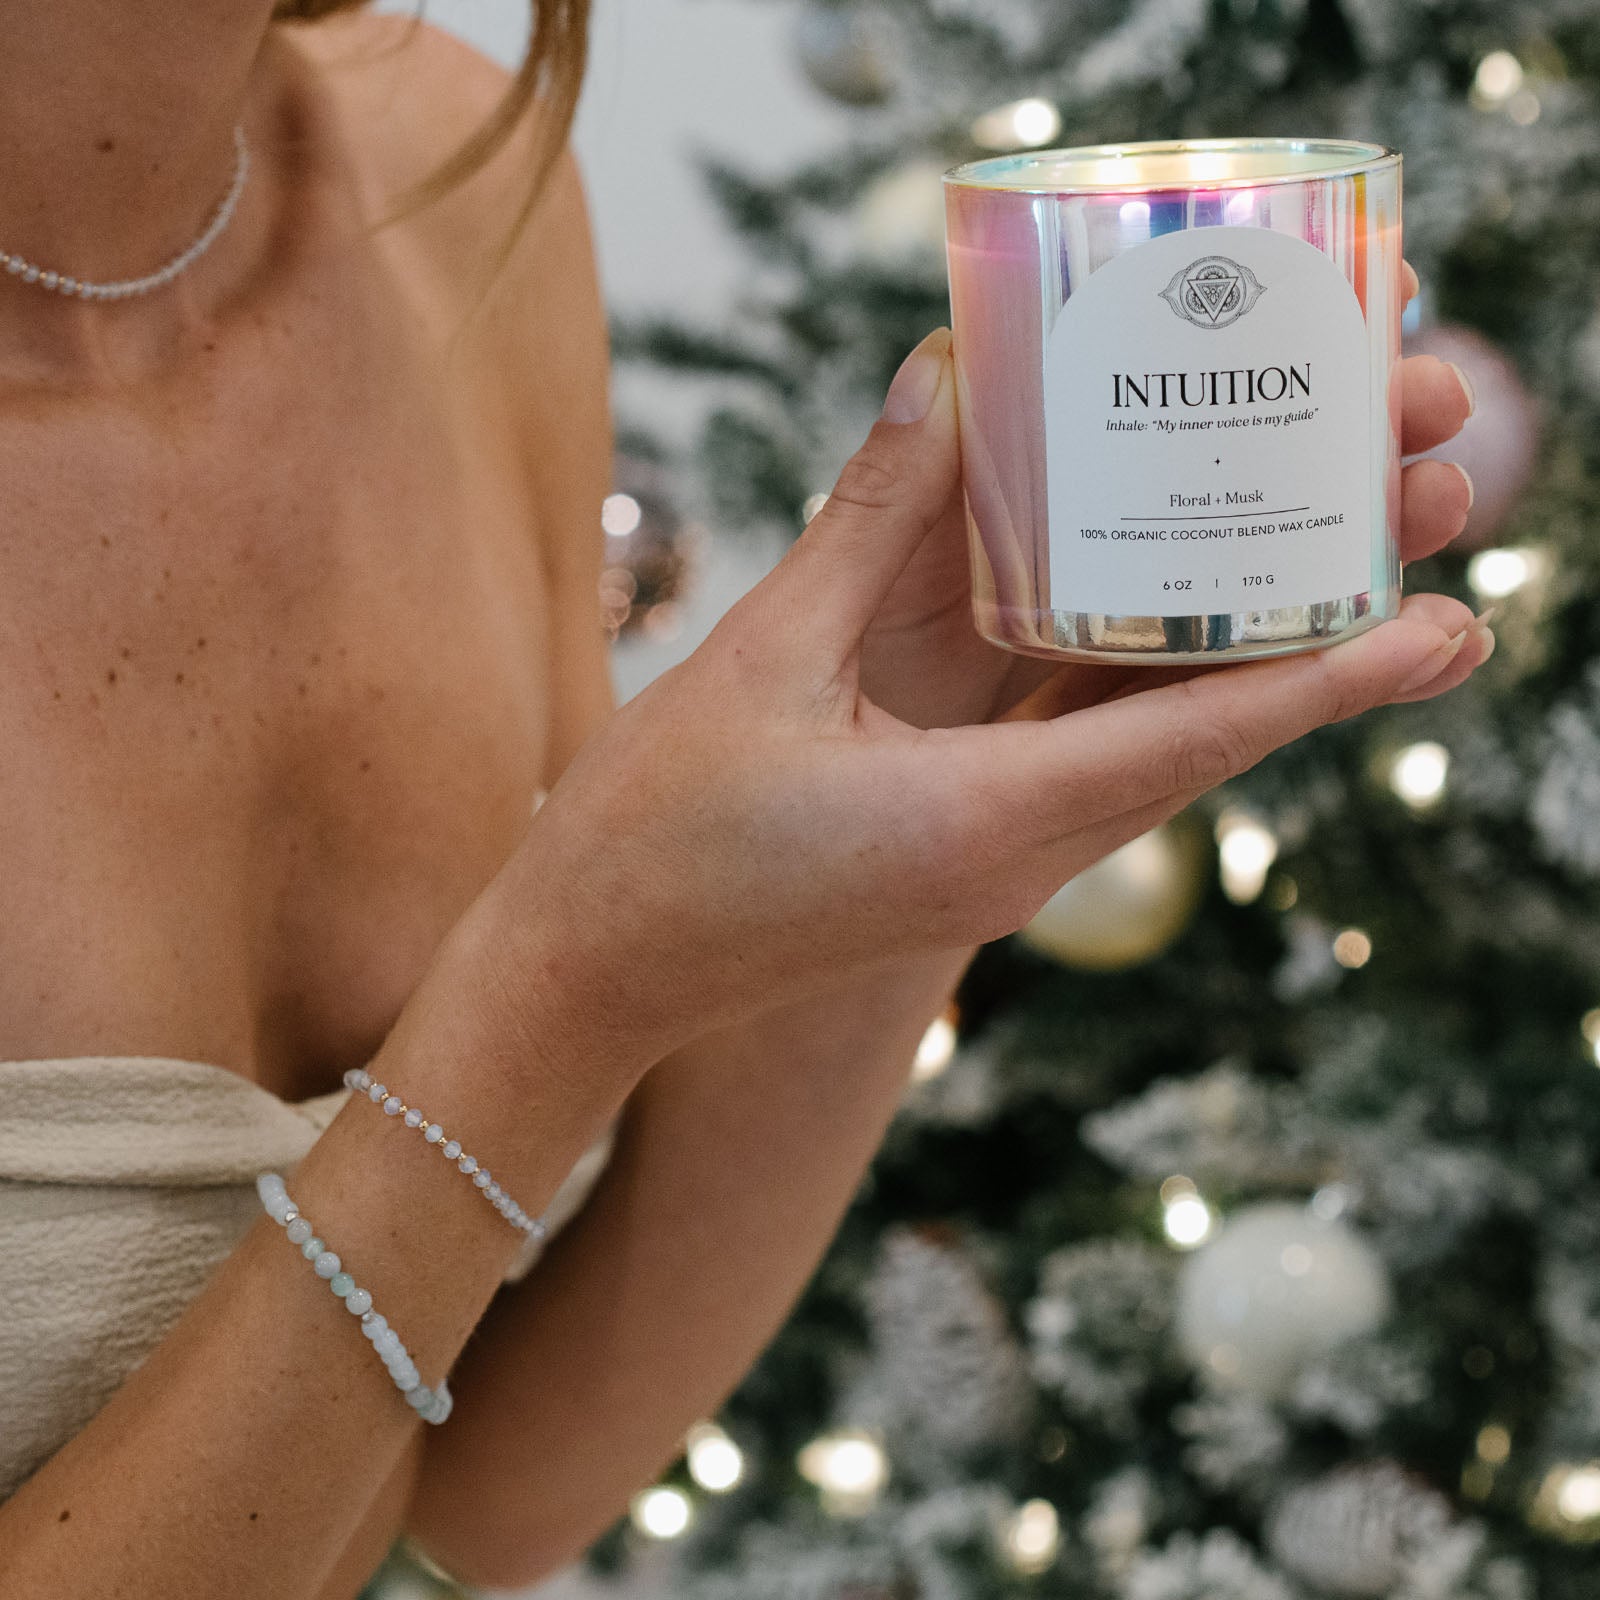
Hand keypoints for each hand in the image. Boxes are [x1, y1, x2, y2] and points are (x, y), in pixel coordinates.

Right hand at [485, 317, 1488, 1068]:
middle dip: (1317, 623)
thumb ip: (863, 528)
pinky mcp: (951, 842)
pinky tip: (1159, 606)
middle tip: (1425, 500)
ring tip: (1329, 537)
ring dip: (1239, 649)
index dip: (1332, 673)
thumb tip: (941, 387)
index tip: (1453, 620)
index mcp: (979, 824)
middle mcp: (1013, 853)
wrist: (587, 976)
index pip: (1194, 736)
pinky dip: (1129, 679)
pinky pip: (1070, 755)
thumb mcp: (758, 664)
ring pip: (1145, 742)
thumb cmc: (649, 842)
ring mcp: (987, 857)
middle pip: (1197, 727)